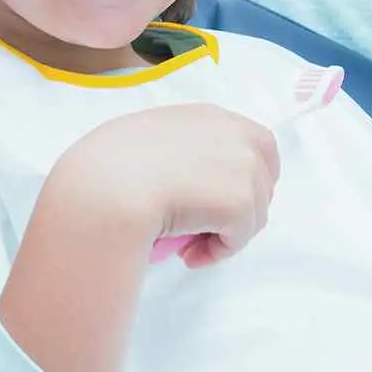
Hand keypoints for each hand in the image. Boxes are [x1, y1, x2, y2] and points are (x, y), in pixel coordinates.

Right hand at [53, 104, 279, 268]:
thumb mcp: (148, 135)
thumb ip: (181, 146)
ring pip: (253, 215)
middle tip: (202, 229)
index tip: (219, 200)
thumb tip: (186, 177)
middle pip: (262, 182)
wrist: (109, 186)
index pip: (257, 145)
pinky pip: (239, 239)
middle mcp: (234, 134)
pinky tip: (189, 255)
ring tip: (188, 245)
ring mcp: (242, 166)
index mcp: (210, 116)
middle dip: (238, 209)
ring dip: (224, 234)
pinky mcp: (240, 202)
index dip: (245, 177)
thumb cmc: (112, 163)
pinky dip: (217, 252)